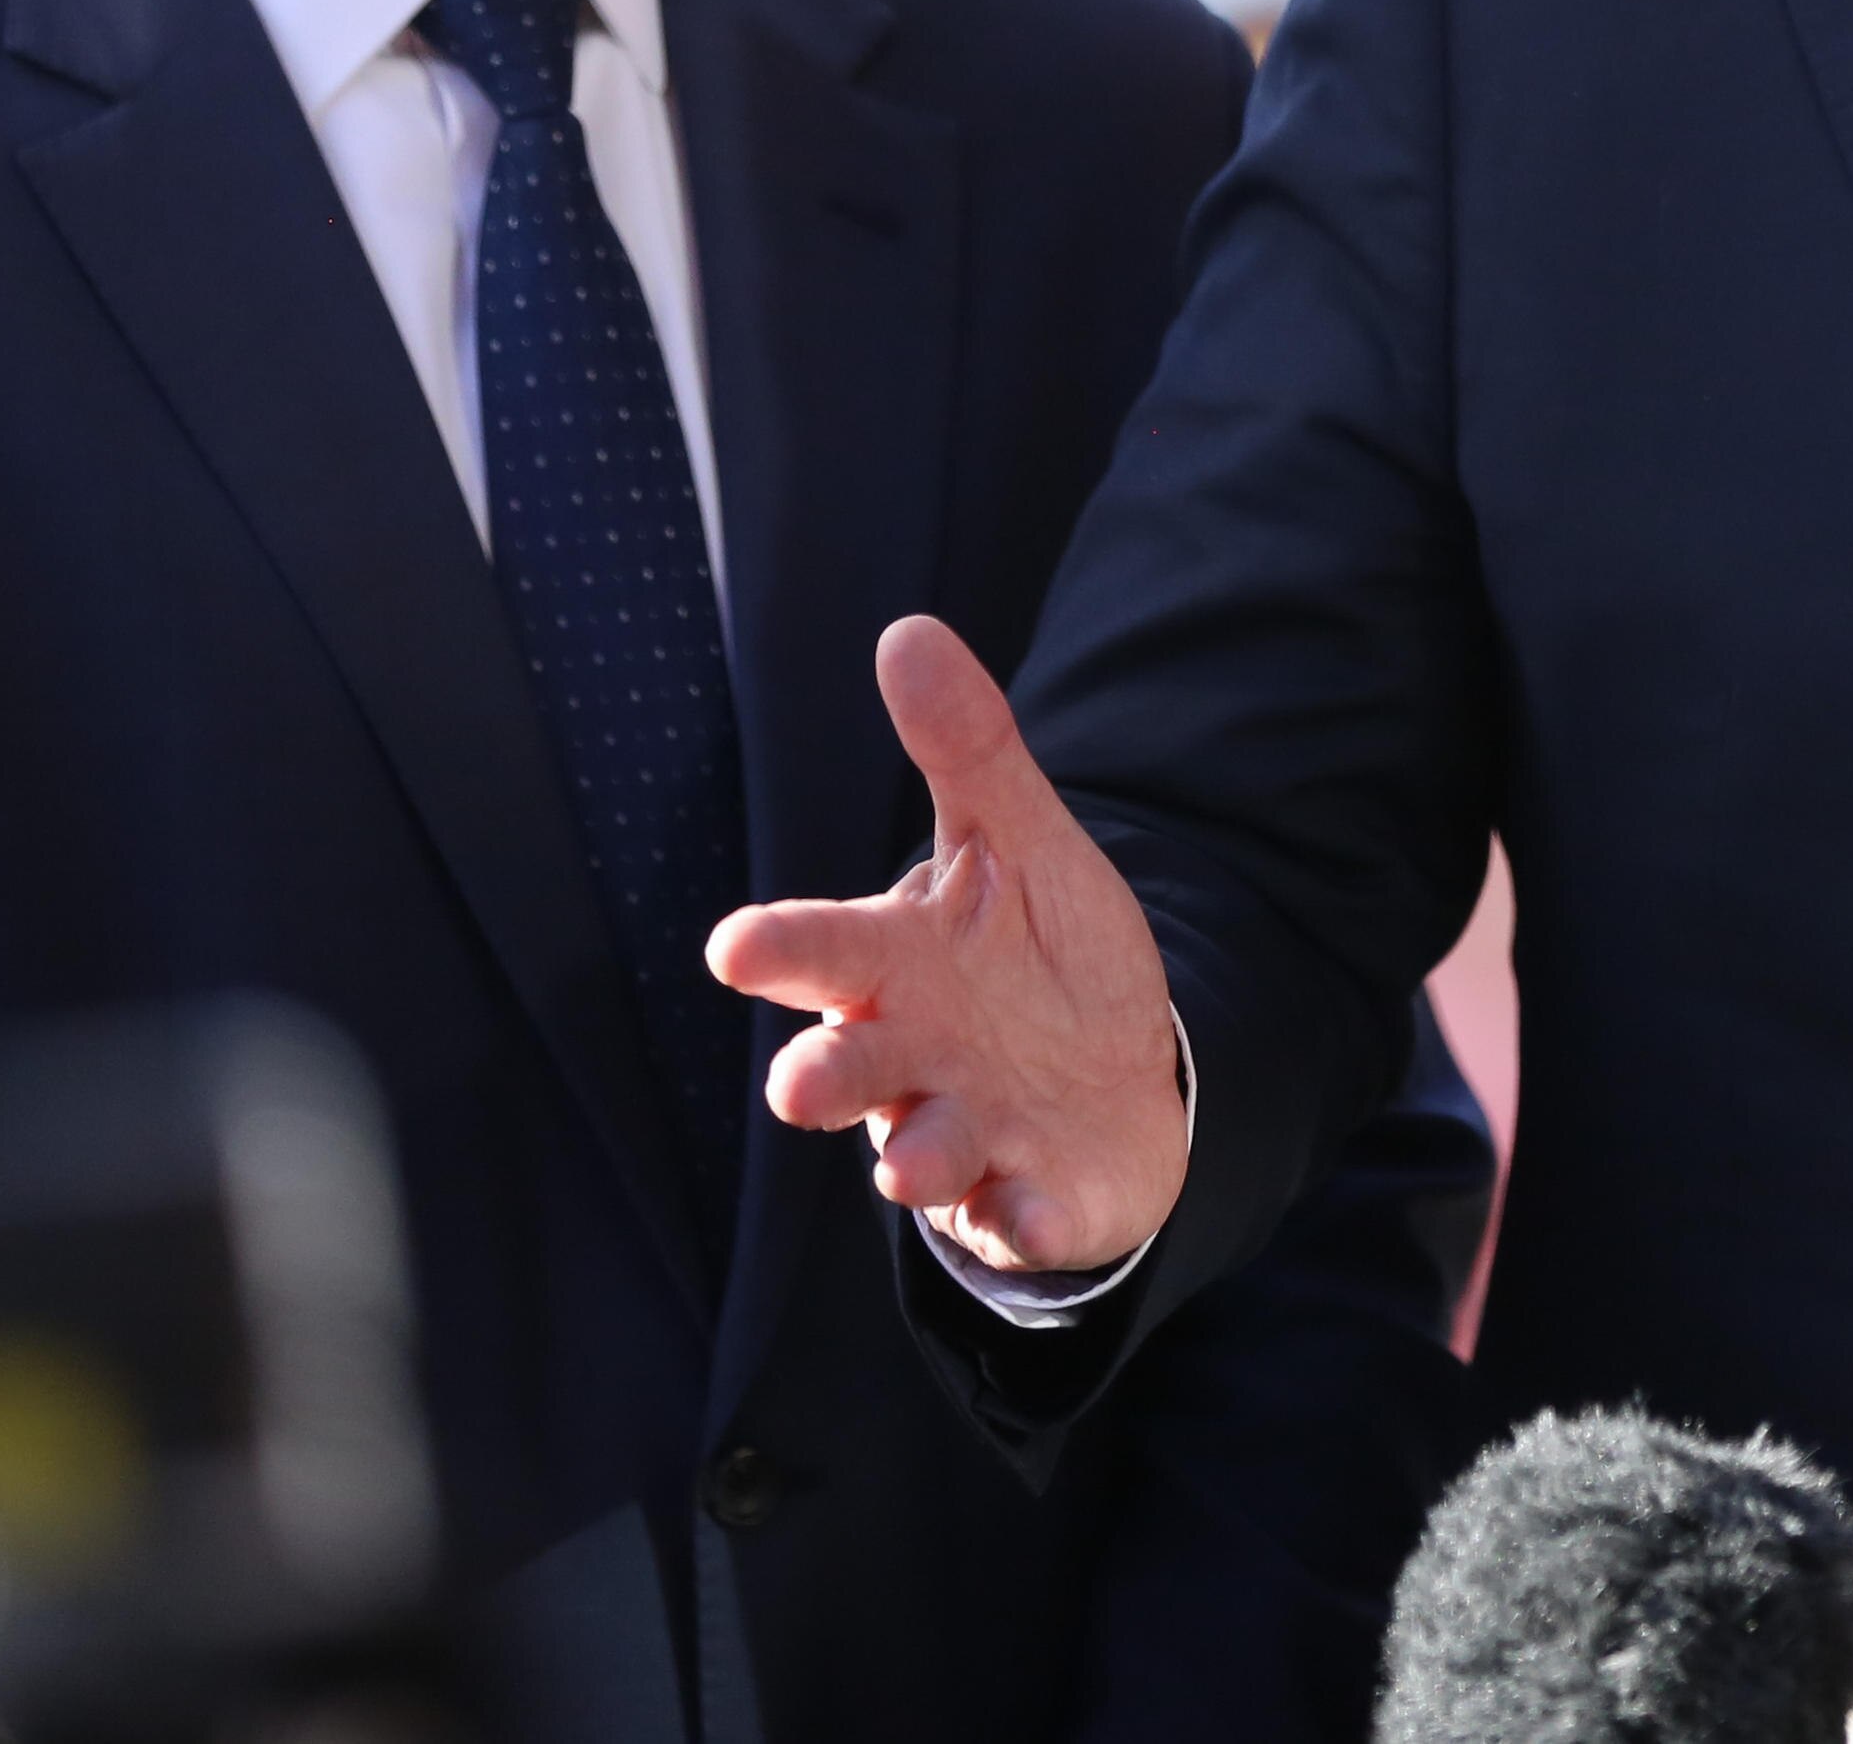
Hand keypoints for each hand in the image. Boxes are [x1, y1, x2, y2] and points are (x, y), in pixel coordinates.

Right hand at [706, 615, 1191, 1272]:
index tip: (735, 946)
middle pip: (851, 1065)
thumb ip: (967, 751)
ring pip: (920, 1151)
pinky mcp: (1027, 1194)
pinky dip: (1022, 1220)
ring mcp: (967, 1130)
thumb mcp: (1018, 843)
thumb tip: (907, 632)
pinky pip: (1019, 1215)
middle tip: (796, 1083)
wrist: (1117, 1073)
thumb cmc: (1037, 956)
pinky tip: (1029, 1215)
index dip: (783, 948)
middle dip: (822, 1075)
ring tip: (911, 1166)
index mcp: (903, 965)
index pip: (829, 950)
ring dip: (913, 1158)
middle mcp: (915, 1055)